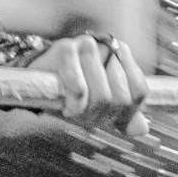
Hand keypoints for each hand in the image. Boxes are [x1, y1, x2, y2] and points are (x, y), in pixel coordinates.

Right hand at [29, 35, 148, 137]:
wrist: (35, 79)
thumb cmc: (72, 90)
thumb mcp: (100, 103)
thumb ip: (123, 115)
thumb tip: (142, 130)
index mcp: (122, 54)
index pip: (139, 92)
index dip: (126, 114)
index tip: (109, 120)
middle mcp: (108, 46)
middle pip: (121, 97)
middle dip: (102, 116)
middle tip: (86, 118)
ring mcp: (87, 46)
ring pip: (102, 96)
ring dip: (86, 114)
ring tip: (74, 113)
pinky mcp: (65, 49)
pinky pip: (79, 90)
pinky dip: (73, 106)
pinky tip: (66, 108)